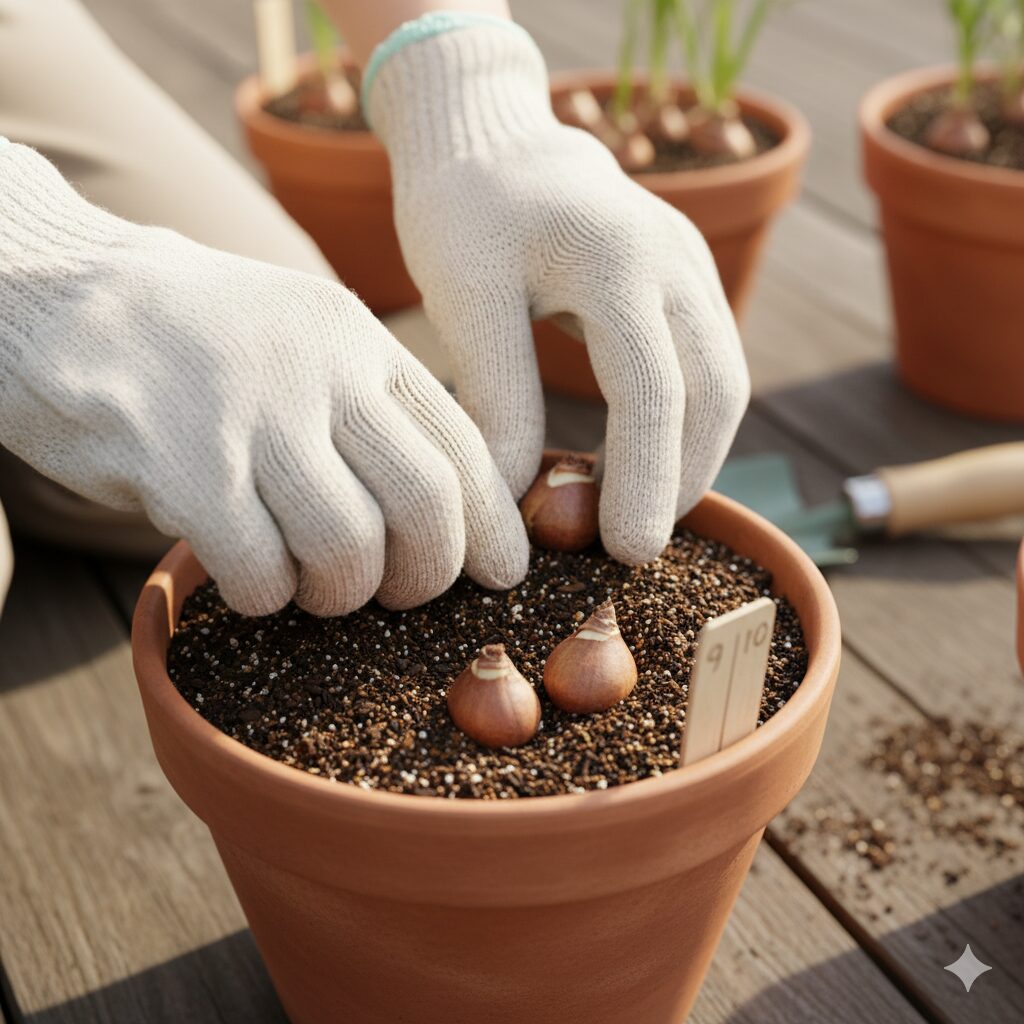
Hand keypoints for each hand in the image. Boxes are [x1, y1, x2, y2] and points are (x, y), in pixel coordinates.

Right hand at [0, 142, 527, 614]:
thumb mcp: (302, 338)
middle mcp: (320, 372)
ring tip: (311, 586)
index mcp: (359, 341)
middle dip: (426, 576)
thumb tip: (443, 510)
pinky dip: (266, 596)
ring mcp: (252, 416)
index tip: (501, 575)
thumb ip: (369, 408)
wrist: (55, 290)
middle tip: (398, 595)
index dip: (493, 527)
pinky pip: (260, 570)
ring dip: (340, 595)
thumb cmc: (193, 338)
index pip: (465, 446)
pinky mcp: (184, 466)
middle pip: (426, 505)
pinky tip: (246, 575)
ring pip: (348, 548)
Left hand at [368, 17, 749, 564]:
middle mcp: (675, 259)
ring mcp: (692, 264)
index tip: (627, 551)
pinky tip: (644, 462)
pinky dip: (685, 423)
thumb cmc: (463, 210)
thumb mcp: (463, 295)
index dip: (646, 480)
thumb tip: (515, 499)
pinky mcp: (687, 277)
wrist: (494, 139)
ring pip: (724, 384)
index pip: (652, 391)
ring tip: (638, 513)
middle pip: (714, 394)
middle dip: (682, 479)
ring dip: (691, 457)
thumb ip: (497, 394)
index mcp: (616, 258)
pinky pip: (709, 363)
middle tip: (633, 547)